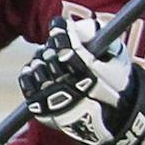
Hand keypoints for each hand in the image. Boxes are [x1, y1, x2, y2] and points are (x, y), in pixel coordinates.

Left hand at [17, 15, 144, 144]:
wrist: (106, 120)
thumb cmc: (113, 84)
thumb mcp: (117, 58)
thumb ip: (102, 37)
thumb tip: (78, 25)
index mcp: (91, 76)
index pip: (69, 48)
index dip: (62, 33)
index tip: (59, 25)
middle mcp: (71, 89)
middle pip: (52, 57)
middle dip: (53, 45)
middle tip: (57, 42)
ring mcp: (54, 100)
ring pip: (38, 68)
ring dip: (42, 57)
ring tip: (50, 57)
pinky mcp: (41, 109)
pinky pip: (27, 83)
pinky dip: (30, 72)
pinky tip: (38, 68)